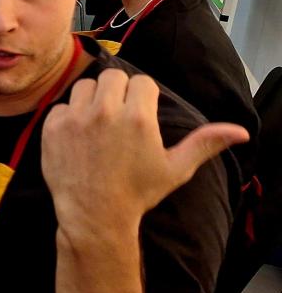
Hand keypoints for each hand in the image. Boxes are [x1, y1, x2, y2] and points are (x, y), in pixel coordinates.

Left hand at [41, 69, 247, 238]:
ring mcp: (75, 118)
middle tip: (119, 114)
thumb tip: (239, 132)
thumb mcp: (176, 169)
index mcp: (137, 117)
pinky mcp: (52, 127)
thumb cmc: (138, 193)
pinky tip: (78, 136)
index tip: (141, 112)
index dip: (143, 95)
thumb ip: (205, 143)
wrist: (94, 215)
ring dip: (92, 98)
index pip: (142, 81)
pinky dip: (69, 115)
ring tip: (98, 121)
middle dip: (118, 91)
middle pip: (113, 76)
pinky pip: (61, 105)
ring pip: (85, 86)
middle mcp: (105, 112)